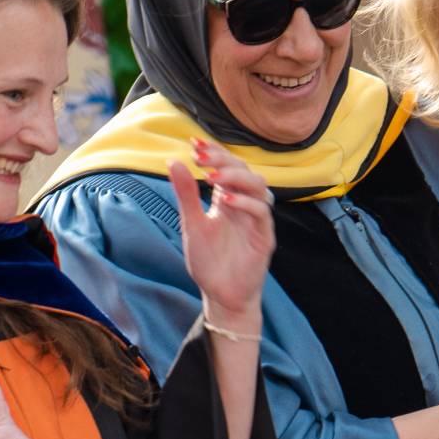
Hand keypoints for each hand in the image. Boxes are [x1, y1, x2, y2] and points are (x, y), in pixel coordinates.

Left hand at [170, 139, 274, 323]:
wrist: (221, 295)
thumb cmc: (209, 261)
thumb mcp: (191, 224)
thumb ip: (186, 194)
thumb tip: (174, 161)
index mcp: (228, 199)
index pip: (227, 166)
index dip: (215, 152)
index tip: (194, 143)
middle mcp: (245, 205)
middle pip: (245, 170)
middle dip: (224, 160)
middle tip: (201, 158)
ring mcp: (257, 220)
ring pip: (259, 187)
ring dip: (236, 177)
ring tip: (213, 177)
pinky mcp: (264, 237)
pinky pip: (261, 213)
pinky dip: (244, 203)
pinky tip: (224, 201)